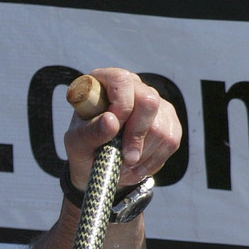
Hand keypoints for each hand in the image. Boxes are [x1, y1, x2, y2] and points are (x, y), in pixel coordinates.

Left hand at [64, 69, 180, 194]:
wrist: (98, 163)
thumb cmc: (83, 146)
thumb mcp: (77, 142)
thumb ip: (90, 132)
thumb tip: (111, 121)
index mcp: (106, 81)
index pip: (121, 81)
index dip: (121, 106)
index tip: (112, 130)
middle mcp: (133, 86)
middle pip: (149, 101)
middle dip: (137, 136)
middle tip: (125, 159)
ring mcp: (154, 102)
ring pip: (161, 126)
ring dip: (143, 153)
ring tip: (125, 165)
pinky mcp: (169, 121)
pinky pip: (171, 140)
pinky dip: (154, 160)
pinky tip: (138, 166)